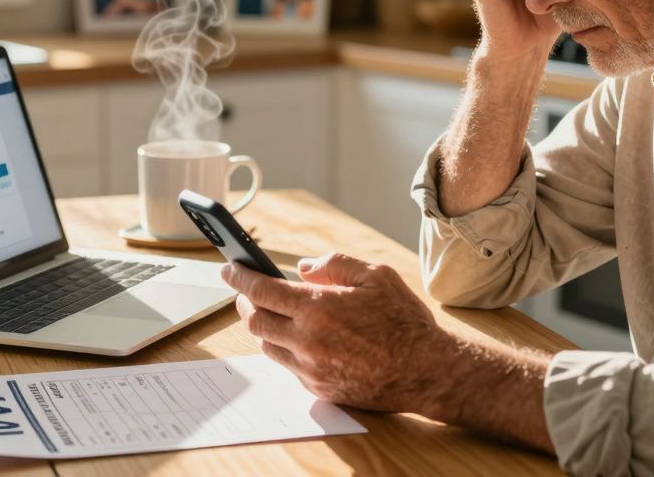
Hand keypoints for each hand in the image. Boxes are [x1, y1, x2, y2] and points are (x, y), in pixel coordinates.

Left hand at [220, 252, 450, 413]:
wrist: (425, 370)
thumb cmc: (404, 321)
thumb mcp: (375, 276)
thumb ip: (334, 264)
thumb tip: (302, 267)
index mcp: (318, 307)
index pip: (261, 291)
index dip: (239, 278)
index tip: (228, 270)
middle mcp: (307, 340)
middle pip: (254, 321)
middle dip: (245, 304)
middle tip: (248, 293)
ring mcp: (310, 368)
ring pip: (267, 347)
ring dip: (264, 328)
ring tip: (274, 314)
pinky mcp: (318, 389)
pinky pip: (289, 367)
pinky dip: (287, 349)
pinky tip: (301, 339)